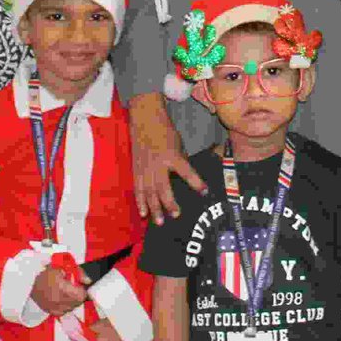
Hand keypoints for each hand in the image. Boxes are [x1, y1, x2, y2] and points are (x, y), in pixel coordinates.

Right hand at [32, 266, 87, 316]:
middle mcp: (57, 300)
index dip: (82, 290)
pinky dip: (64, 307)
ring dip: (72, 302)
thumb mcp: (63, 266)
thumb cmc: (45, 271)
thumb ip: (78, 272)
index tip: (80, 286)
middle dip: (78, 295)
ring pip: (71, 308)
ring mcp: (53, 307)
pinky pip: (62, 312)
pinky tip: (61, 299)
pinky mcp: (49, 311)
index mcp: (61, 287)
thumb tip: (88, 280)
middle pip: (77, 303)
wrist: (29, 279)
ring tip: (67, 293)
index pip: (81, 295)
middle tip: (74, 288)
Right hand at [128, 96, 206, 224]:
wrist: (144, 119)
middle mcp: (158, 164)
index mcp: (172, 156)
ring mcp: (145, 168)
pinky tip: (143, 213)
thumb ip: (181, 160)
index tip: (204, 192)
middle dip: (169, 203)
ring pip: (149, 192)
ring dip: (154, 208)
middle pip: (163, 188)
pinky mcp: (136, 170)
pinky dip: (140, 202)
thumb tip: (184, 176)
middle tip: (176, 215)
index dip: (196, 183)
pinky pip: (138, 189)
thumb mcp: (178, 143)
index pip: (186, 172)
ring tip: (159, 222)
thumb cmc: (165, 131)